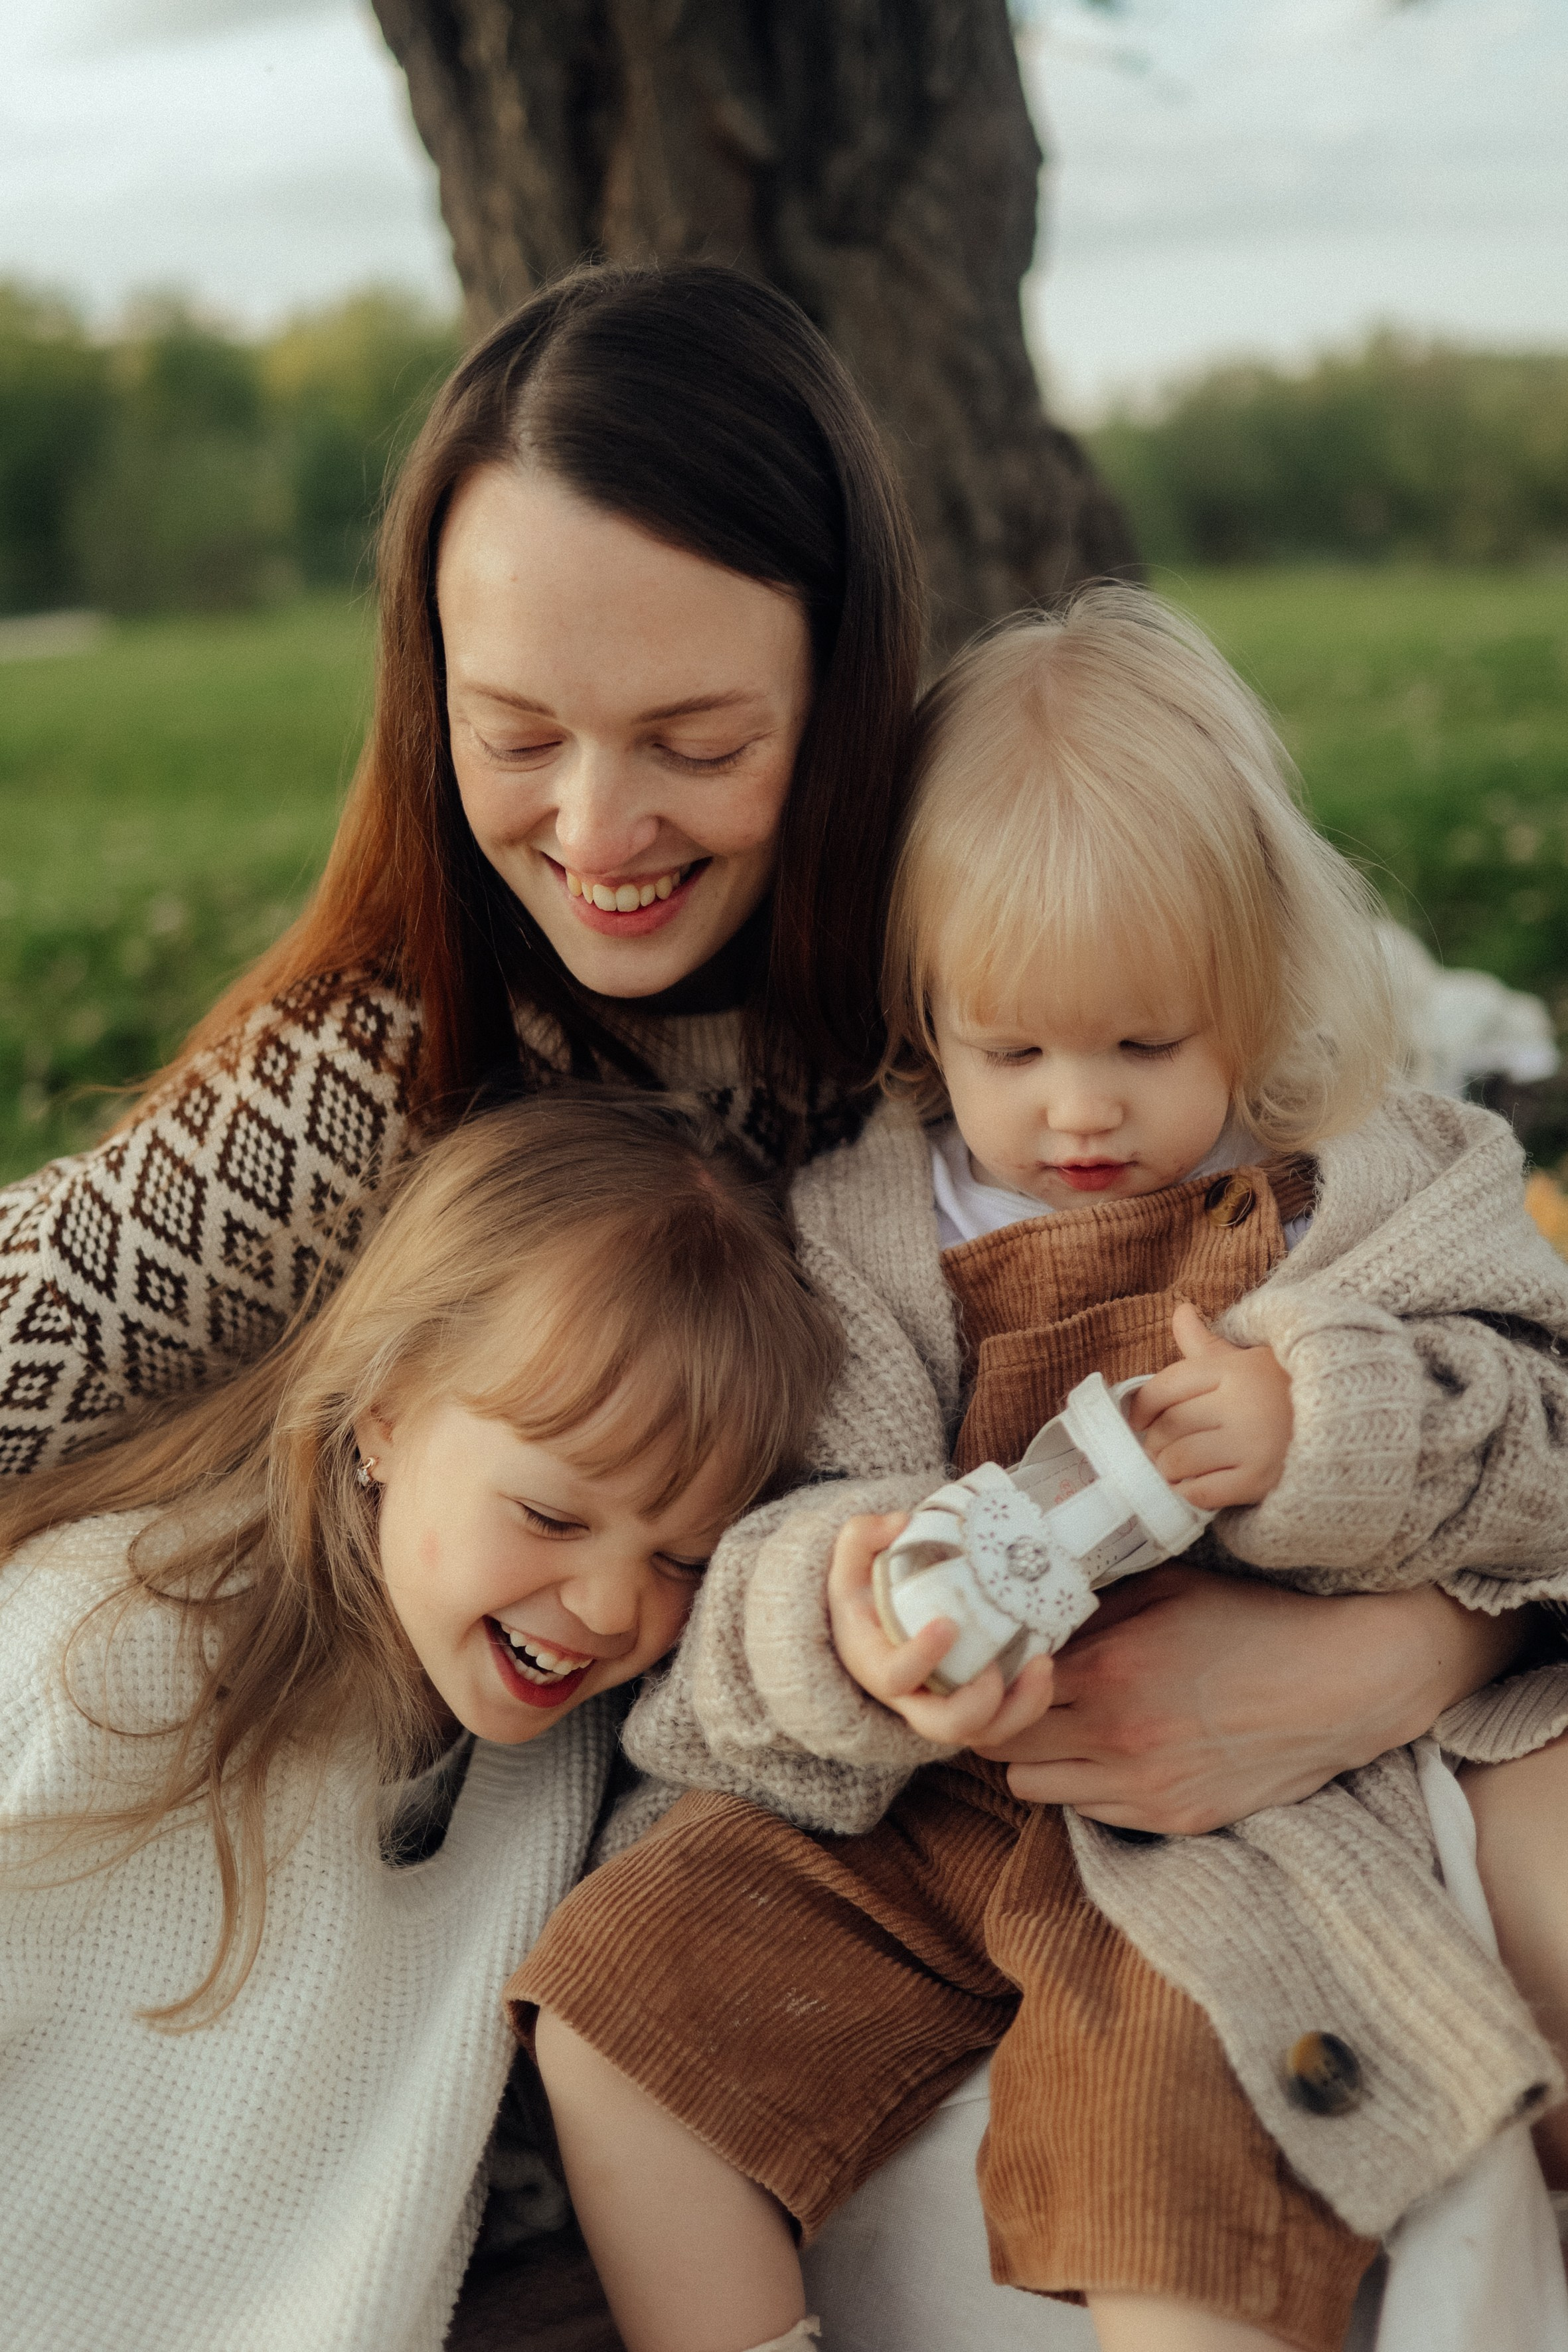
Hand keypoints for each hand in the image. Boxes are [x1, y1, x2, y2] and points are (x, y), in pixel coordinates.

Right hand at [826, 1512, 1056, 1749]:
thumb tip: (899, 1523)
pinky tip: (1043, 1667)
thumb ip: (861, 1537)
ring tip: (1041, 1665)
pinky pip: (1006, 1722)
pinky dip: (1031, 1703)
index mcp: (876, 1664)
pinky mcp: (975, 1706)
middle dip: (978, 1703)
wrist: (872, 1627)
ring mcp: (945, 1707)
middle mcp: (911, 1698)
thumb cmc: (864, 1595)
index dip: (921, 1658)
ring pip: (983, 1733)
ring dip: (1019, 1708)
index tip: (947, 1624)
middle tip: (995, 1666)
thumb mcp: (850, 1563)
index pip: (894, 1677)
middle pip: (944, 1726)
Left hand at [971, 1561, 1532, 1833]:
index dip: (988, 1675)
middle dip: (999, 1719)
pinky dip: (1084, 1785)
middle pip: (1001, 1749)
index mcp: (1108, 1670)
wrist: (1341, 1683)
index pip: (998, 1692)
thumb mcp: (1166, 1589)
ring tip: (1063, 1725)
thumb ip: (1091, 1606)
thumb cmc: (1253, 1622)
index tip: (994, 1661)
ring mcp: (1144, 1787)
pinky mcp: (1173, 1818)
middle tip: (1016, 1696)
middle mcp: (1116, 1737)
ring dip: (1036, 1757)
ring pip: (1033, 1789)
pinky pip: (1089, 1812)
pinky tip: (1112, 1750)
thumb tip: (1030, 1611)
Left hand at [1126, 1300, 1291, 1508]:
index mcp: (1233, 1370)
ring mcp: (1252, 1445)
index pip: (1165, 1387)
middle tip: (1158, 1448)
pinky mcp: (1261, 1480)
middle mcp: (1241, 1405)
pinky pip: (1202, 1493)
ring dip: (1167, 1468)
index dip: (1141, 1406)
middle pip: (1168, 1427)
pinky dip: (1189, 1492)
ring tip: (1174, 1467)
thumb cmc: (1282, 1389)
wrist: (1346, 1423)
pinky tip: (1195, 1485)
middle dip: (1155, 1442)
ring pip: (1179, 1461)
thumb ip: (1205, 1342)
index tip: (1138, 1419)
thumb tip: (1180, 1310)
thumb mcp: (1245, 1359)